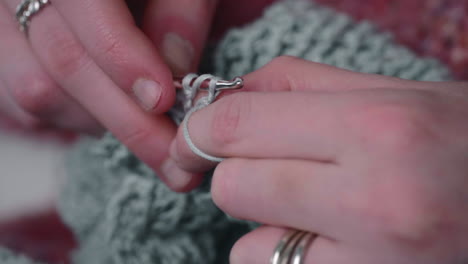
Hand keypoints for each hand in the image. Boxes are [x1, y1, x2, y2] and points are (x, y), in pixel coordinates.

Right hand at [0, 0, 216, 175]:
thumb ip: (181, 10)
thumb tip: (176, 69)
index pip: (87, 9)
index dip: (124, 59)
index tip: (164, 100)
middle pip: (65, 61)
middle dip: (127, 119)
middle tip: (174, 156)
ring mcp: (7, 22)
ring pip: (37, 89)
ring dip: (99, 120)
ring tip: (146, 128)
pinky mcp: (6, 50)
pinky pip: (21, 101)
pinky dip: (69, 118)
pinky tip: (106, 114)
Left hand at [167, 56, 467, 262]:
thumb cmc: (459, 141)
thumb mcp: (390, 92)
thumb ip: (297, 86)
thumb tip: (221, 99)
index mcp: (376, 129)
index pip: (237, 127)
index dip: (199, 132)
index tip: (194, 137)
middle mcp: (373, 201)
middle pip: (232, 189)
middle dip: (237, 177)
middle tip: (275, 169)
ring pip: (249, 250)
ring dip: (266, 228)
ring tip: (322, 213)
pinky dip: (288, 259)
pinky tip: (335, 245)